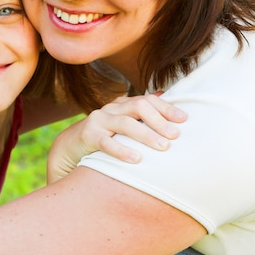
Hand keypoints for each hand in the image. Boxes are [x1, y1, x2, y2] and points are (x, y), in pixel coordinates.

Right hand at [47, 93, 185, 182]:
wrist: (69, 146)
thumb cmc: (104, 136)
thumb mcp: (122, 124)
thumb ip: (141, 114)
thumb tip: (165, 96)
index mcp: (122, 105)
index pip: (147, 99)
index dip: (166, 108)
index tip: (184, 120)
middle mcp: (111, 109)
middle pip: (138, 106)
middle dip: (159, 120)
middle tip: (175, 135)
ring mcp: (98, 121)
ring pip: (125, 123)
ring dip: (146, 135)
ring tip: (163, 147)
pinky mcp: (87, 136)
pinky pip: (106, 142)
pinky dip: (122, 150)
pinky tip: (137, 159)